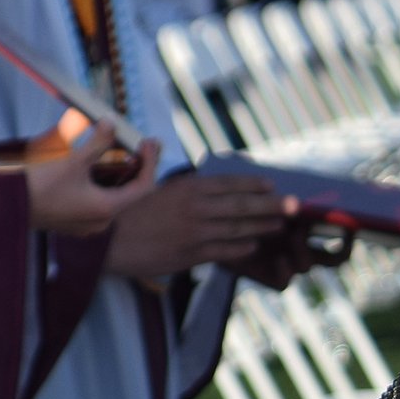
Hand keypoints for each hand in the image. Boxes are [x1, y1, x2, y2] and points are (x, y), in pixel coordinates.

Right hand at [21, 129, 164, 236]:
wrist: (8, 208)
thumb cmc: (39, 189)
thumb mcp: (72, 163)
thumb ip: (97, 143)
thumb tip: (111, 123)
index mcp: (106, 208)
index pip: (144, 186)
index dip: (151, 162)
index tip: (150, 142)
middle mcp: (101, 221)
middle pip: (131, 193)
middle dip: (136, 168)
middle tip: (138, 145)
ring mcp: (88, 224)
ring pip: (114, 198)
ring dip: (119, 176)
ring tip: (118, 154)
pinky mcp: (74, 222)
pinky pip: (98, 203)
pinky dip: (103, 186)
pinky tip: (94, 171)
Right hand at [101, 169, 292, 280]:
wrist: (106, 244)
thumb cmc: (121, 212)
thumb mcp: (140, 184)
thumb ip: (155, 165)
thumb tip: (154, 143)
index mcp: (185, 189)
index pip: (229, 183)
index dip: (253, 184)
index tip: (271, 184)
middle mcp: (196, 209)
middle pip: (243, 207)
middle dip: (272, 205)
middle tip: (294, 205)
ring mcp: (197, 234)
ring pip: (240, 229)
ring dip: (263, 226)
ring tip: (279, 223)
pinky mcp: (192, 255)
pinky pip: (226, 250)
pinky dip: (243, 247)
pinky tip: (253, 244)